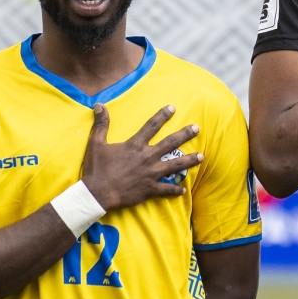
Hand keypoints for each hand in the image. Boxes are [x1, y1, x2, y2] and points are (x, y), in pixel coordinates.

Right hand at [81, 104, 202, 211]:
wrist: (97, 194)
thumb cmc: (96, 169)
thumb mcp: (96, 143)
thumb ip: (101, 124)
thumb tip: (99, 105)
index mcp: (135, 145)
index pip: (152, 126)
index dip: (162, 116)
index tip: (173, 108)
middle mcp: (147, 157)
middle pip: (170, 143)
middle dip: (185, 134)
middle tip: (197, 128)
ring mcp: (151, 173)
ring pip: (175, 165)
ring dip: (189, 160)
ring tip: (201, 156)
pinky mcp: (150, 189)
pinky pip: (167, 189)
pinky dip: (176, 190)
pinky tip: (183, 189)